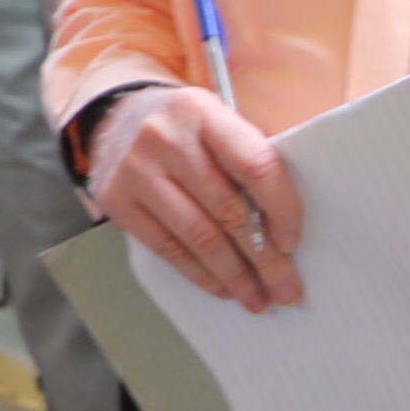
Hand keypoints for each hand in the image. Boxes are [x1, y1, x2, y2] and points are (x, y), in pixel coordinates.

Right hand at [85, 84, 306, 311]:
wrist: (116, 118)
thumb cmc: (185, 130)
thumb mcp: (218, 123)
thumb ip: (251, 159)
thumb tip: (289, 226)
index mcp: (202, 113)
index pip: (254, 166)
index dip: (281, 209)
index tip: (293, 243)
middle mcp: (165, 138)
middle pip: (227, 210)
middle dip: (264, 258)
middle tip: (286, 288)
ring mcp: (136, 170)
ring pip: (198, 236)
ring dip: (234, 275)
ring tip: (256, 297)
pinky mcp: (117, 199)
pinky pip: (166, 247)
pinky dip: (199, 273)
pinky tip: (220, 286)